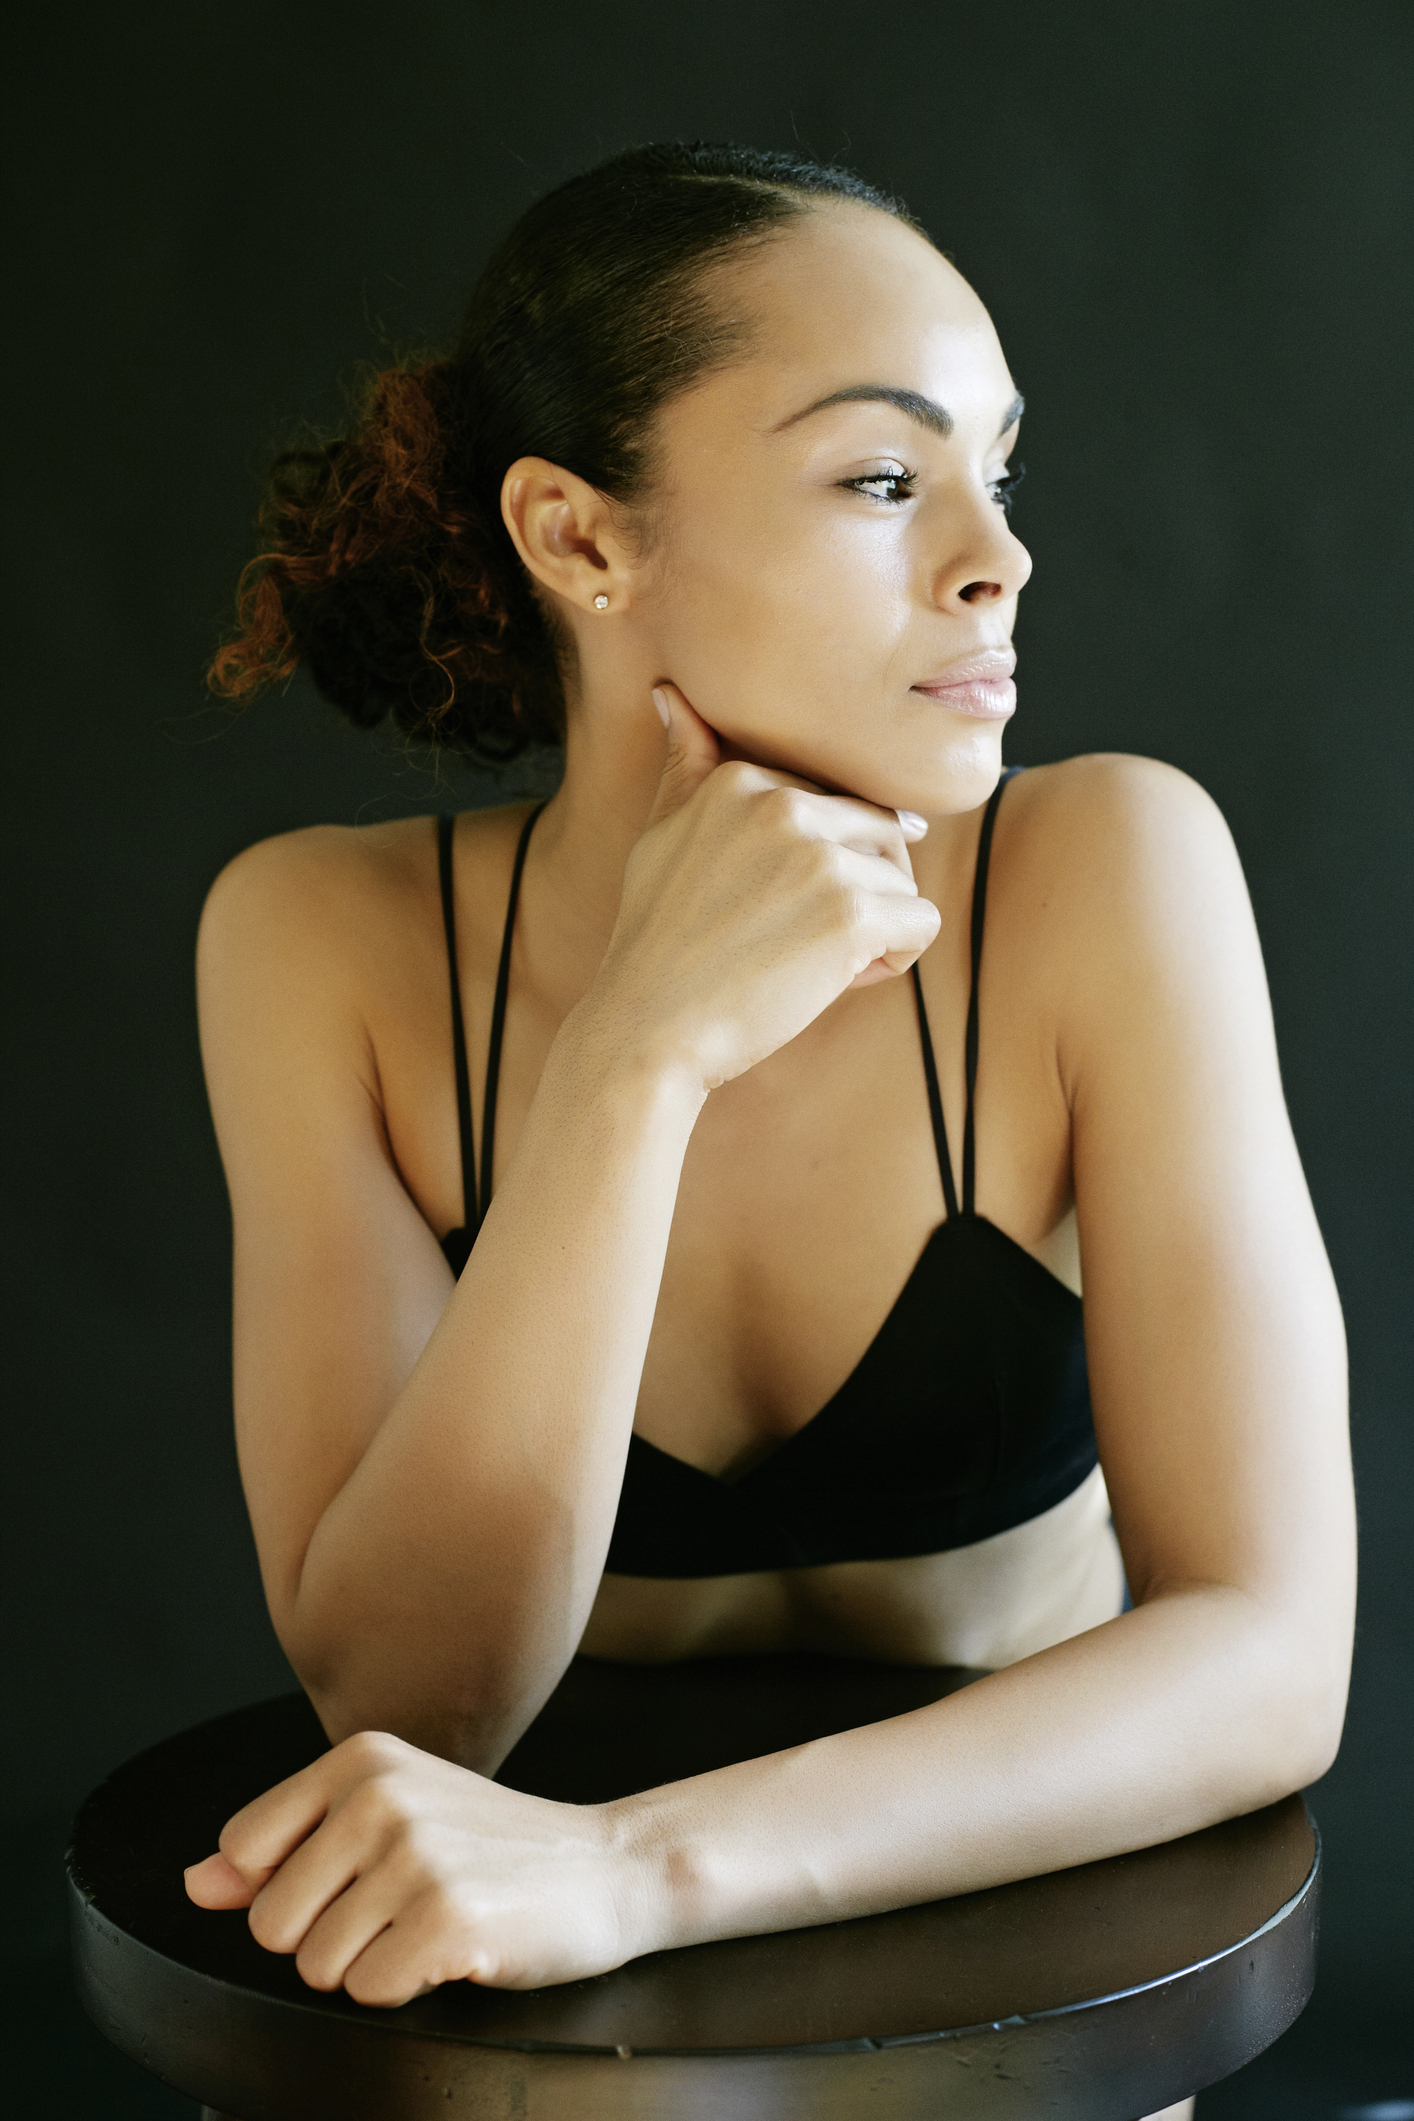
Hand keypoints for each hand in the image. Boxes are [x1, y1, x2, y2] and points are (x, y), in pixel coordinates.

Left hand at [184, 1730, 643, 2003]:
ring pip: (315, 1966)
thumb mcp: (386, 1819)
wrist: (604, 1867)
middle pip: (270, 1923)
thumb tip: (197, 1882)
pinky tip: (455, 1948)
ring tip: (431, 1923)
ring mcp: (415, 1854)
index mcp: (359, 1758)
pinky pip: (368, 1992)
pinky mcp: (446, 1917)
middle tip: (404, 1905)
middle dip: (328, 1937)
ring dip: (371, 1965)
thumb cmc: (489, 1847)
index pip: (244, 1851)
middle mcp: (380, 1795)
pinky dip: (408, 1987)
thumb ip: (282, 1847)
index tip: (361, 1872)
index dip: (293, 1885)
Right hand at [587, 684, 941, 1090]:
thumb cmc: (656, 943)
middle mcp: (784, 805)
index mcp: (742, 780)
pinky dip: (894, 960)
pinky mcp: (852, 913)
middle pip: (880, 834)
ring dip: (874, 929)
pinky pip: (921, 924)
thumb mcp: (661, 836)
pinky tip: (836, 980)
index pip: (835, 804)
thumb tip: (671, 694)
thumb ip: (686, 765)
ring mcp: (821, 857)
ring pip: (902, 882)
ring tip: (808, 962)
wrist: (648, 1030)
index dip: (818, 866)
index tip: (768, 909)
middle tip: (793, 941)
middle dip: (857, 892)